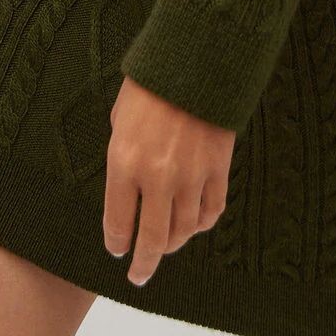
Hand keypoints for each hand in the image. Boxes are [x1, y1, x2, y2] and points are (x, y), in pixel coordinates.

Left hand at [103, 76, 234, 285]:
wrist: (197, 58)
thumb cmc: (150, 84)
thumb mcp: (120, 119)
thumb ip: (122, 156)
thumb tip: (128, 186)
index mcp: (124, 162)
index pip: (118, 222)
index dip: (116, 243)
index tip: (116, 251)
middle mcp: (157, 177)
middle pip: (152, 240)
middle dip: (144, 264)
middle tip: (138, 276)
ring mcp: (192, 176)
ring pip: (183, 231)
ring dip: (172, 245)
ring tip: (166, 248)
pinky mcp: (219, 169)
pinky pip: (211, 212)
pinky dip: (201, 225)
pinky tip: (192, 224)